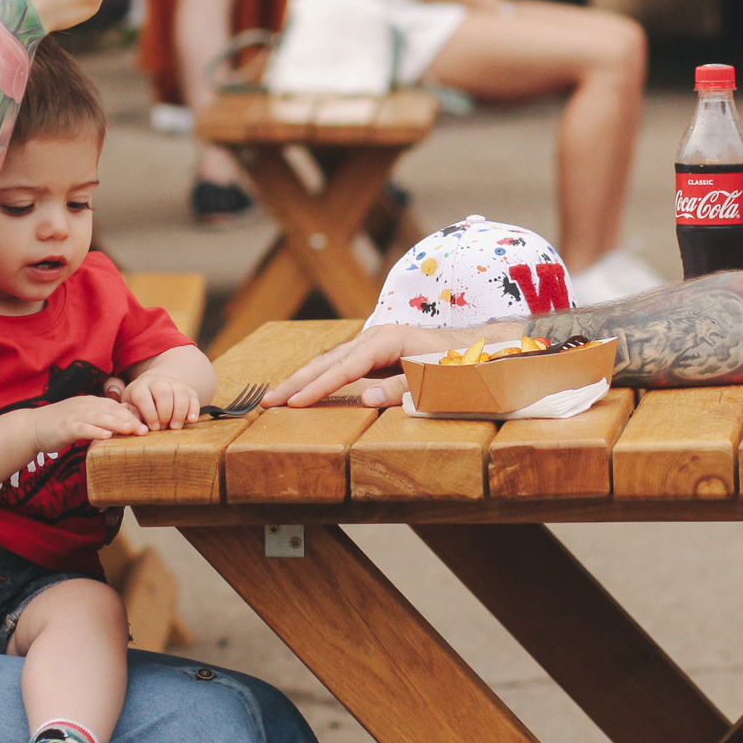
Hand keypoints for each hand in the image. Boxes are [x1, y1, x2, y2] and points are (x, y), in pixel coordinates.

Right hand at [32, 395, 147, 448]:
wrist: (32, 427)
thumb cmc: (60, 424)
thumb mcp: (83, 418)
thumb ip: (101, 418)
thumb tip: (123, 423)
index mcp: (90, 403)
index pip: (115, 406)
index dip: (131, 414)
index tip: (146, 423)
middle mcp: (84, 406)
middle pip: (110, 410)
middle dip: (129, 419)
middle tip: (144, 430)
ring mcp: (74, 415)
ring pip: (99, 417)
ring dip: (116, 424)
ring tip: (130, 430)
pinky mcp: (65, 427)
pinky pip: (82, 428)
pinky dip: (94, 431)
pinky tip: (105, 436)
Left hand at [121, 373, 201, 430]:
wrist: (154, 386)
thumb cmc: (139, 403)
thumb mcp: (131, 407)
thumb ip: (132, 416)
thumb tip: (136, 426)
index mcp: (140, 386)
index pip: (144, 397)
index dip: (149, 414)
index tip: (153, 427)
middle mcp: (157, 381)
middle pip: (164, 393)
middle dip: (165, 413)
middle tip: (165, 428)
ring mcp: (174, 383)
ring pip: (180, 392)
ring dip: (180, 412)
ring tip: (176, 427)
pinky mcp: (187, 389)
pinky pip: (193, 396)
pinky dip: (194, 408)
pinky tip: (192, 419)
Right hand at [267, 323, 451, 407]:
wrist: (475, 349)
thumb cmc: (458, 364)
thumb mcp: (434, 378)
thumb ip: (401, 388)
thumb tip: (363, 399)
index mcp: (387, 340)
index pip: (345, 367)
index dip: (319, 387)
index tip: (294, 403)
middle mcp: (374, 338)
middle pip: (328, 361)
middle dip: (297, 382)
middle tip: (266, 401)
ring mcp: (371, 345)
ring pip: (329, 363)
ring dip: (302, 381)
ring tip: (274, 398)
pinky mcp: (372, 356)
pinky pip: (339, 368)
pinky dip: (318, 380)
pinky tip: (302, 392)